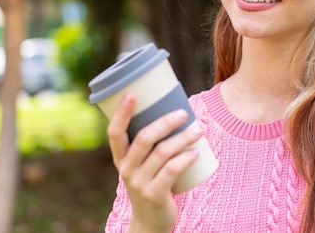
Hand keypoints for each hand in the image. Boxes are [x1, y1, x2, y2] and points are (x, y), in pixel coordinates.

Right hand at [107, 93, 201, 232]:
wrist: (150, 220)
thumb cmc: (150, 182)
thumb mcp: (142, 164)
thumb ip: (150, 143)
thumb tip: (174, 108)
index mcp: (120, 157)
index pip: (114, 132)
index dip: (121, 112)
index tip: (132, 93)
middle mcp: (126, 169)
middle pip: (143, 138)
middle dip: (165, 122)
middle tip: (183, 113)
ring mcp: (139, 183)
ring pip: (162, 153)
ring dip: (183, 138)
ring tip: (199, 130)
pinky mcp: (154, 194)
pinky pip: (172, 171)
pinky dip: (185, 158)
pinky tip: (196, 152)